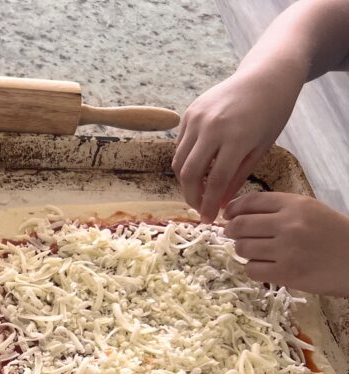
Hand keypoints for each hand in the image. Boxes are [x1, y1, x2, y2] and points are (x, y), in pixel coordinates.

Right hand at [173, 65, 301, 223]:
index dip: (210, 204)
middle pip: (189, 173)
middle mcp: (212, 128)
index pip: (215, 181)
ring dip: (185, 181)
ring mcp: (197, 119)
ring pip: (179, 161)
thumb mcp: (261, 147)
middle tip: (199, 208)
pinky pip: (180, 145)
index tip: (209, 219)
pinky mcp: (189, 113)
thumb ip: (239, 176)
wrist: (266, 75)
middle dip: (191, 196)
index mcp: (236, 138)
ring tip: (197, 191)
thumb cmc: (272, 111)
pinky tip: (197, 168)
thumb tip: (221, 203)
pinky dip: (185, 161)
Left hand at [224, 192, 348, 295]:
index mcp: (296, 204)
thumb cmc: (334, 235)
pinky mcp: (286, 273)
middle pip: (240, 225)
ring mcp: (286, 249)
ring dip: (244, 250)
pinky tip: (265, 267)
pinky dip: (254, 269)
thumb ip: (279, 210)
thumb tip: (238, 215)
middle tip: (234, 235)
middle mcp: (289, 224)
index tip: (227, 215)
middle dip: (232, 231)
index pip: (251, 201)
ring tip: (257, 252)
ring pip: (242, 248)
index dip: (233, 209)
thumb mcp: (311, 211)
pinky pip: (251, 269)